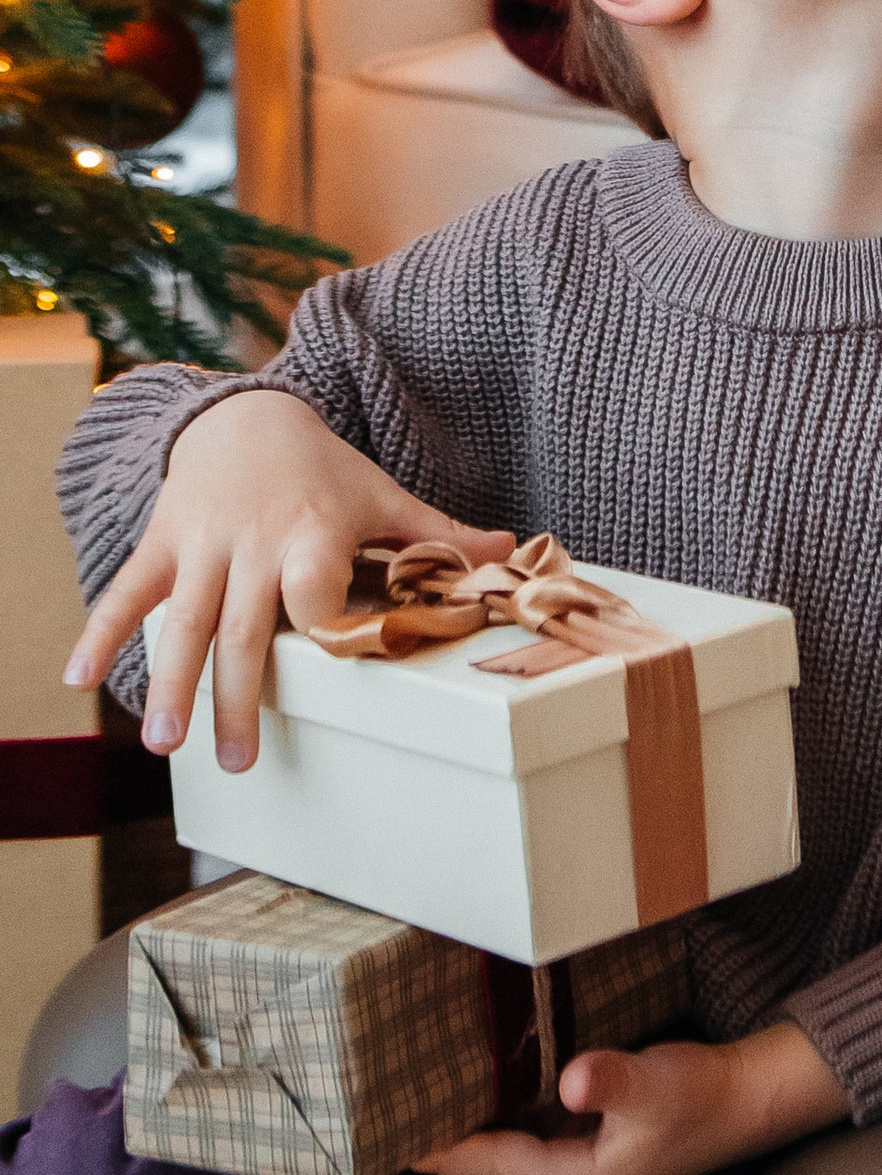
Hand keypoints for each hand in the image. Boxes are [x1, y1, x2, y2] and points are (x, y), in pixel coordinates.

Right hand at [63, 388, 514, 773]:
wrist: (246, 415)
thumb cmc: (323, 470)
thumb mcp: (381, 495)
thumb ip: (438, 535)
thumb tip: (512, 553)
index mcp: (313, 533)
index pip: (315, 585)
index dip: (320, 620)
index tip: (325, 661)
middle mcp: (254, 543)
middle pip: (244, 627)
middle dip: (238, 695)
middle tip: (235, 759)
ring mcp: (203, 544)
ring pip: (185, 620)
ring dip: (172, 682)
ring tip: (165, 744)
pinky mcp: (164, 542)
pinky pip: (127, 590)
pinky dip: (102, 631)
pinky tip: (76, 677)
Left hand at [418, 1022, 845, 1174]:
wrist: (749, 1101)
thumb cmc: (701, 1094)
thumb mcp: (656, 1083)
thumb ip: (611, 1081)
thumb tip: (573, 1080)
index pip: (488, 1166)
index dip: (439, 1149)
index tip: (389, 1132)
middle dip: (441, 1153)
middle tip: (391, 1117)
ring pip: (502, 1165)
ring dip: (465, 1143)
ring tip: (422, 1107)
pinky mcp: (592, 1153)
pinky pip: (523, 1148)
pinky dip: (495, 1130)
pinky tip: (481, 1097)